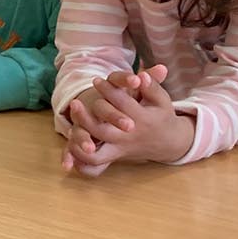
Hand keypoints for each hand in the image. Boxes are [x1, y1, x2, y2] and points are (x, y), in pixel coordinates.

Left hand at [60, 65, 193, 175]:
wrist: (168, 143)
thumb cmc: (161, 116)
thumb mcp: (162, 100)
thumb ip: (152, 87)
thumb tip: (142, 75)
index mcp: (142, 120)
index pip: (121, 104)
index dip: (107, 91)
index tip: (95, 80)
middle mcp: (129, 137)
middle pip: (103, 131)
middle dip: (86, 118)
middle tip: (74, 102)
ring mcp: (120, 149)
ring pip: (96, 152)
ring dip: (80, 138)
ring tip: (69, 124)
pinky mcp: (114, 156)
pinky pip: (94, 163)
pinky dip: (81, 157)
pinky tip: (71, 141)